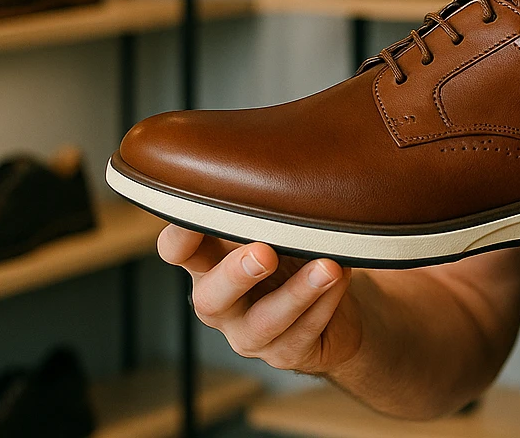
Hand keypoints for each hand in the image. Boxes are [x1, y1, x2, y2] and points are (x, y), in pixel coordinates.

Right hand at [158, 225, 363, 374]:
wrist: (333, 307)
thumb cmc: (295, 255)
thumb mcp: (278, 228)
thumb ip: (268, 206)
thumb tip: (288, 166)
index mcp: (209, 263)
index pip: (177, 250)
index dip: (181, 233)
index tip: (199, 207)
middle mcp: (221, 303)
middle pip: (210, 297)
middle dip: (236, 274)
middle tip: (264, 252)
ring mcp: (249, 334)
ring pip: (264, 322)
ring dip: (297, 293)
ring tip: (328, 268)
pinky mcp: (285, 353)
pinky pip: (304, 333)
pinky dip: (325, 303)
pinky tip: (342, 278)